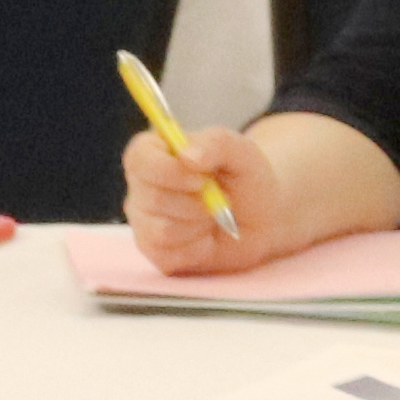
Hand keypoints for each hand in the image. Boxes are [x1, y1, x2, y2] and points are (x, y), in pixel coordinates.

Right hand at [122, 122, 293, 274]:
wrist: (259, 220)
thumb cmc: (245, 179)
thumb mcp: (240, 152)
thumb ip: (215, 143)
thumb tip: (187, 156)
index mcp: (155, 151)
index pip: (139, 158)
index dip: (168, 171)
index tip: (201, 179)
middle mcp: (142, 185)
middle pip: (153, 198)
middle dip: (196, 204)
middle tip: (218, 199)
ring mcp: (143, 221)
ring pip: (162, 231)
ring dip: (199, 227)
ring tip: (212, 219)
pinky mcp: (154, 251)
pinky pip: (168, 256)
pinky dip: (198, 249)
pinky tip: (206, 239)